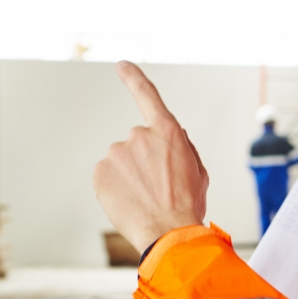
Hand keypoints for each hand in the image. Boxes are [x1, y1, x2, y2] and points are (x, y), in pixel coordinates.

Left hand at [93, 61, 208, 252]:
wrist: (170, 233)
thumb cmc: (188, 205)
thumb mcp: (197, 171)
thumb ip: (181, 147)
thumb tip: (169, 137)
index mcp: (168, 132)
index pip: (147, 97)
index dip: (133, 78)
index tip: (121, 65)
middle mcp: (139, 135)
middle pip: (137, 145)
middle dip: (143, 163)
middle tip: (157, 189)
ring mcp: (117, 152)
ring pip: (120, 163)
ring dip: (129, 177)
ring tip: (144, 200)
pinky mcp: (100, 171)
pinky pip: (106, 177)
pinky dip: (114, 188)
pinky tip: (128, 203)